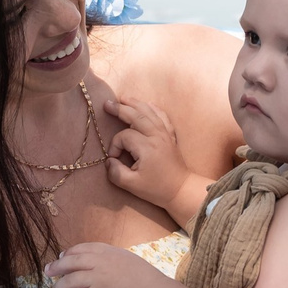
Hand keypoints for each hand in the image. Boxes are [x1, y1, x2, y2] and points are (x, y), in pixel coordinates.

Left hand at [45, 242, 164, 287]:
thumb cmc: (149, 285)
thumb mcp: (131, 265)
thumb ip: (115, 266)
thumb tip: (103, 275)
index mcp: (110, 253)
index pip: (84, 249)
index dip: (70, 253)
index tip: (62, 257)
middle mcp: (101, 262)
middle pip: (71, 261)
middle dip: (57, 267)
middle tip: (47, 272)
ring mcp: (98, 278)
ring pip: (69, 281)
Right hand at [106, 97, 212, 229]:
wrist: (181, 189)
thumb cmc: (156, 189)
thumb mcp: (132, 185)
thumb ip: (116, 173)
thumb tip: (109, 161)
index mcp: (147, 147)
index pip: (124, 136)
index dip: (115, 145)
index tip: (114, 158)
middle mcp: (156, 136)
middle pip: (136, 115)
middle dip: (120, 109)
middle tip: (107, 104)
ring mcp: (165, 134)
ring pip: (149, 112)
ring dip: (135, 103)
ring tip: (123, 98)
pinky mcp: (170, 136)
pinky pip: (162, 116)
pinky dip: (154, 108)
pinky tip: (147, 104)